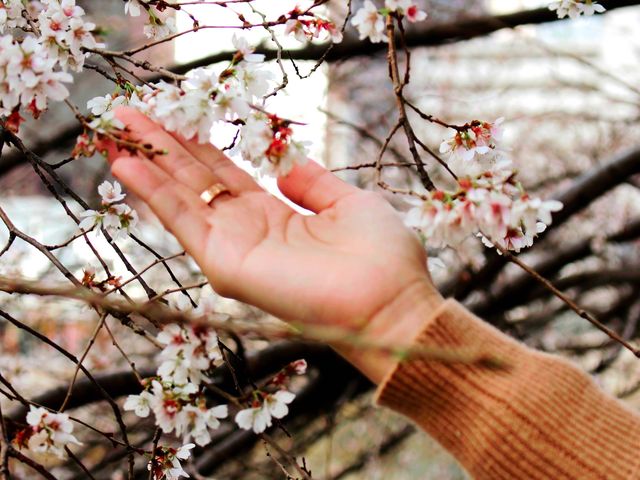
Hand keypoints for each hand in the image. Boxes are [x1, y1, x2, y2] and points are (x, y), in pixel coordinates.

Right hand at [104, 108, 442, 381]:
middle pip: (194, 180)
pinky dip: (154, 193)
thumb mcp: (347, 203)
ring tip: (117, 128)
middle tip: (127, 112)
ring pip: (181, 197)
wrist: (390, 300)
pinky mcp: (227, 265)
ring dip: (148, 163)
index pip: (223, 173)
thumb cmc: (379, 255)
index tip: (172, 114)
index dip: (197, 144)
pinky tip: (128, 164)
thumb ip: (311, 184)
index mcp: (274, 215)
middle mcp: (247, 230)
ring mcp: (234, 248)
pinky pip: (183, 222)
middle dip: (162, 146)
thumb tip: (284, 165)